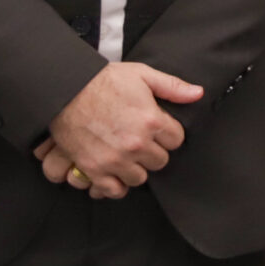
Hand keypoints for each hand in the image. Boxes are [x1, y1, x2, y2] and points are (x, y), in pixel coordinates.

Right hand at [46, 61, 202, 198]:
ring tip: (127, 155)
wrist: (66, 90)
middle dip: (153, 151)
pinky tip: (114, 172)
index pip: (177, 141)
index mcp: (151, 120)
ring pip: (140, 178)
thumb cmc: (104, 80)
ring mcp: (115, 159)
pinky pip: (115, 190)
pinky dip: (115, 185)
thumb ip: (172, 86)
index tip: (158, 130)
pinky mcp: (94, 169)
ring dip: (135, 168)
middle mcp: (136, 143)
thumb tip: (198, 93)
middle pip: (160, 161)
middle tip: (140, 141)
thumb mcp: (142, 74)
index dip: (168, 134)